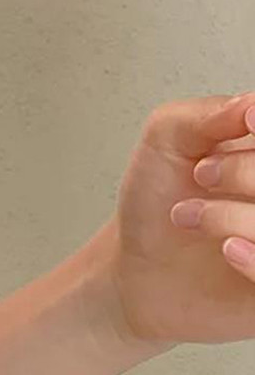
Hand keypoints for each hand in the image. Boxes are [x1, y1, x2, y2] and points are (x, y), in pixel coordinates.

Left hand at [99, 91, 254, 346]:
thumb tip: (252, 106)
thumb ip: (205, 114)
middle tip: (202, 175)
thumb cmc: (156, 203)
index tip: (246, 125)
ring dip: (234, 215)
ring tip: (189, 216)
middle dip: (245, 171)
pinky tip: (226, 249)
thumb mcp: (166, 141)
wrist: (132, 268)